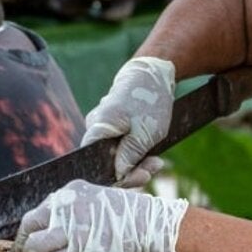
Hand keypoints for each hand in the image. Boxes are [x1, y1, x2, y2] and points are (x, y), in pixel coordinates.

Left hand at [14, 179, 187, 251]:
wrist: (148, 225)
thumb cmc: (126, 216)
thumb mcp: (96, 198)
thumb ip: (73, 207)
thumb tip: (51, 224)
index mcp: (69, 191)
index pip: (38, 211)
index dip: (31, 229)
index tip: (30, 238)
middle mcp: (65, 205)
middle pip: (29, 224)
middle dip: (25, 242)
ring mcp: (70, 226)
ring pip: (35, 245)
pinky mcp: (77, 247)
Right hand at [82, 57, 175, 181]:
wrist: (153, 74)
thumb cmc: (148, 100)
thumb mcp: (145, 133)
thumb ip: (129, 155)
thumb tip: (118, 175)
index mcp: (98, 128)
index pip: (94, 163)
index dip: (115, 177)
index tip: (140, 178)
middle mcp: (95, 129)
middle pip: (106, 162)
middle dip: (132, 171)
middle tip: (154, 169)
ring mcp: (103, 128)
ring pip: (116, 157)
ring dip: (137, 163)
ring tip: (157, 162)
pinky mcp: (113, 129)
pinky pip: (121, 149)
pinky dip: (136, 154)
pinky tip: (152, 157)